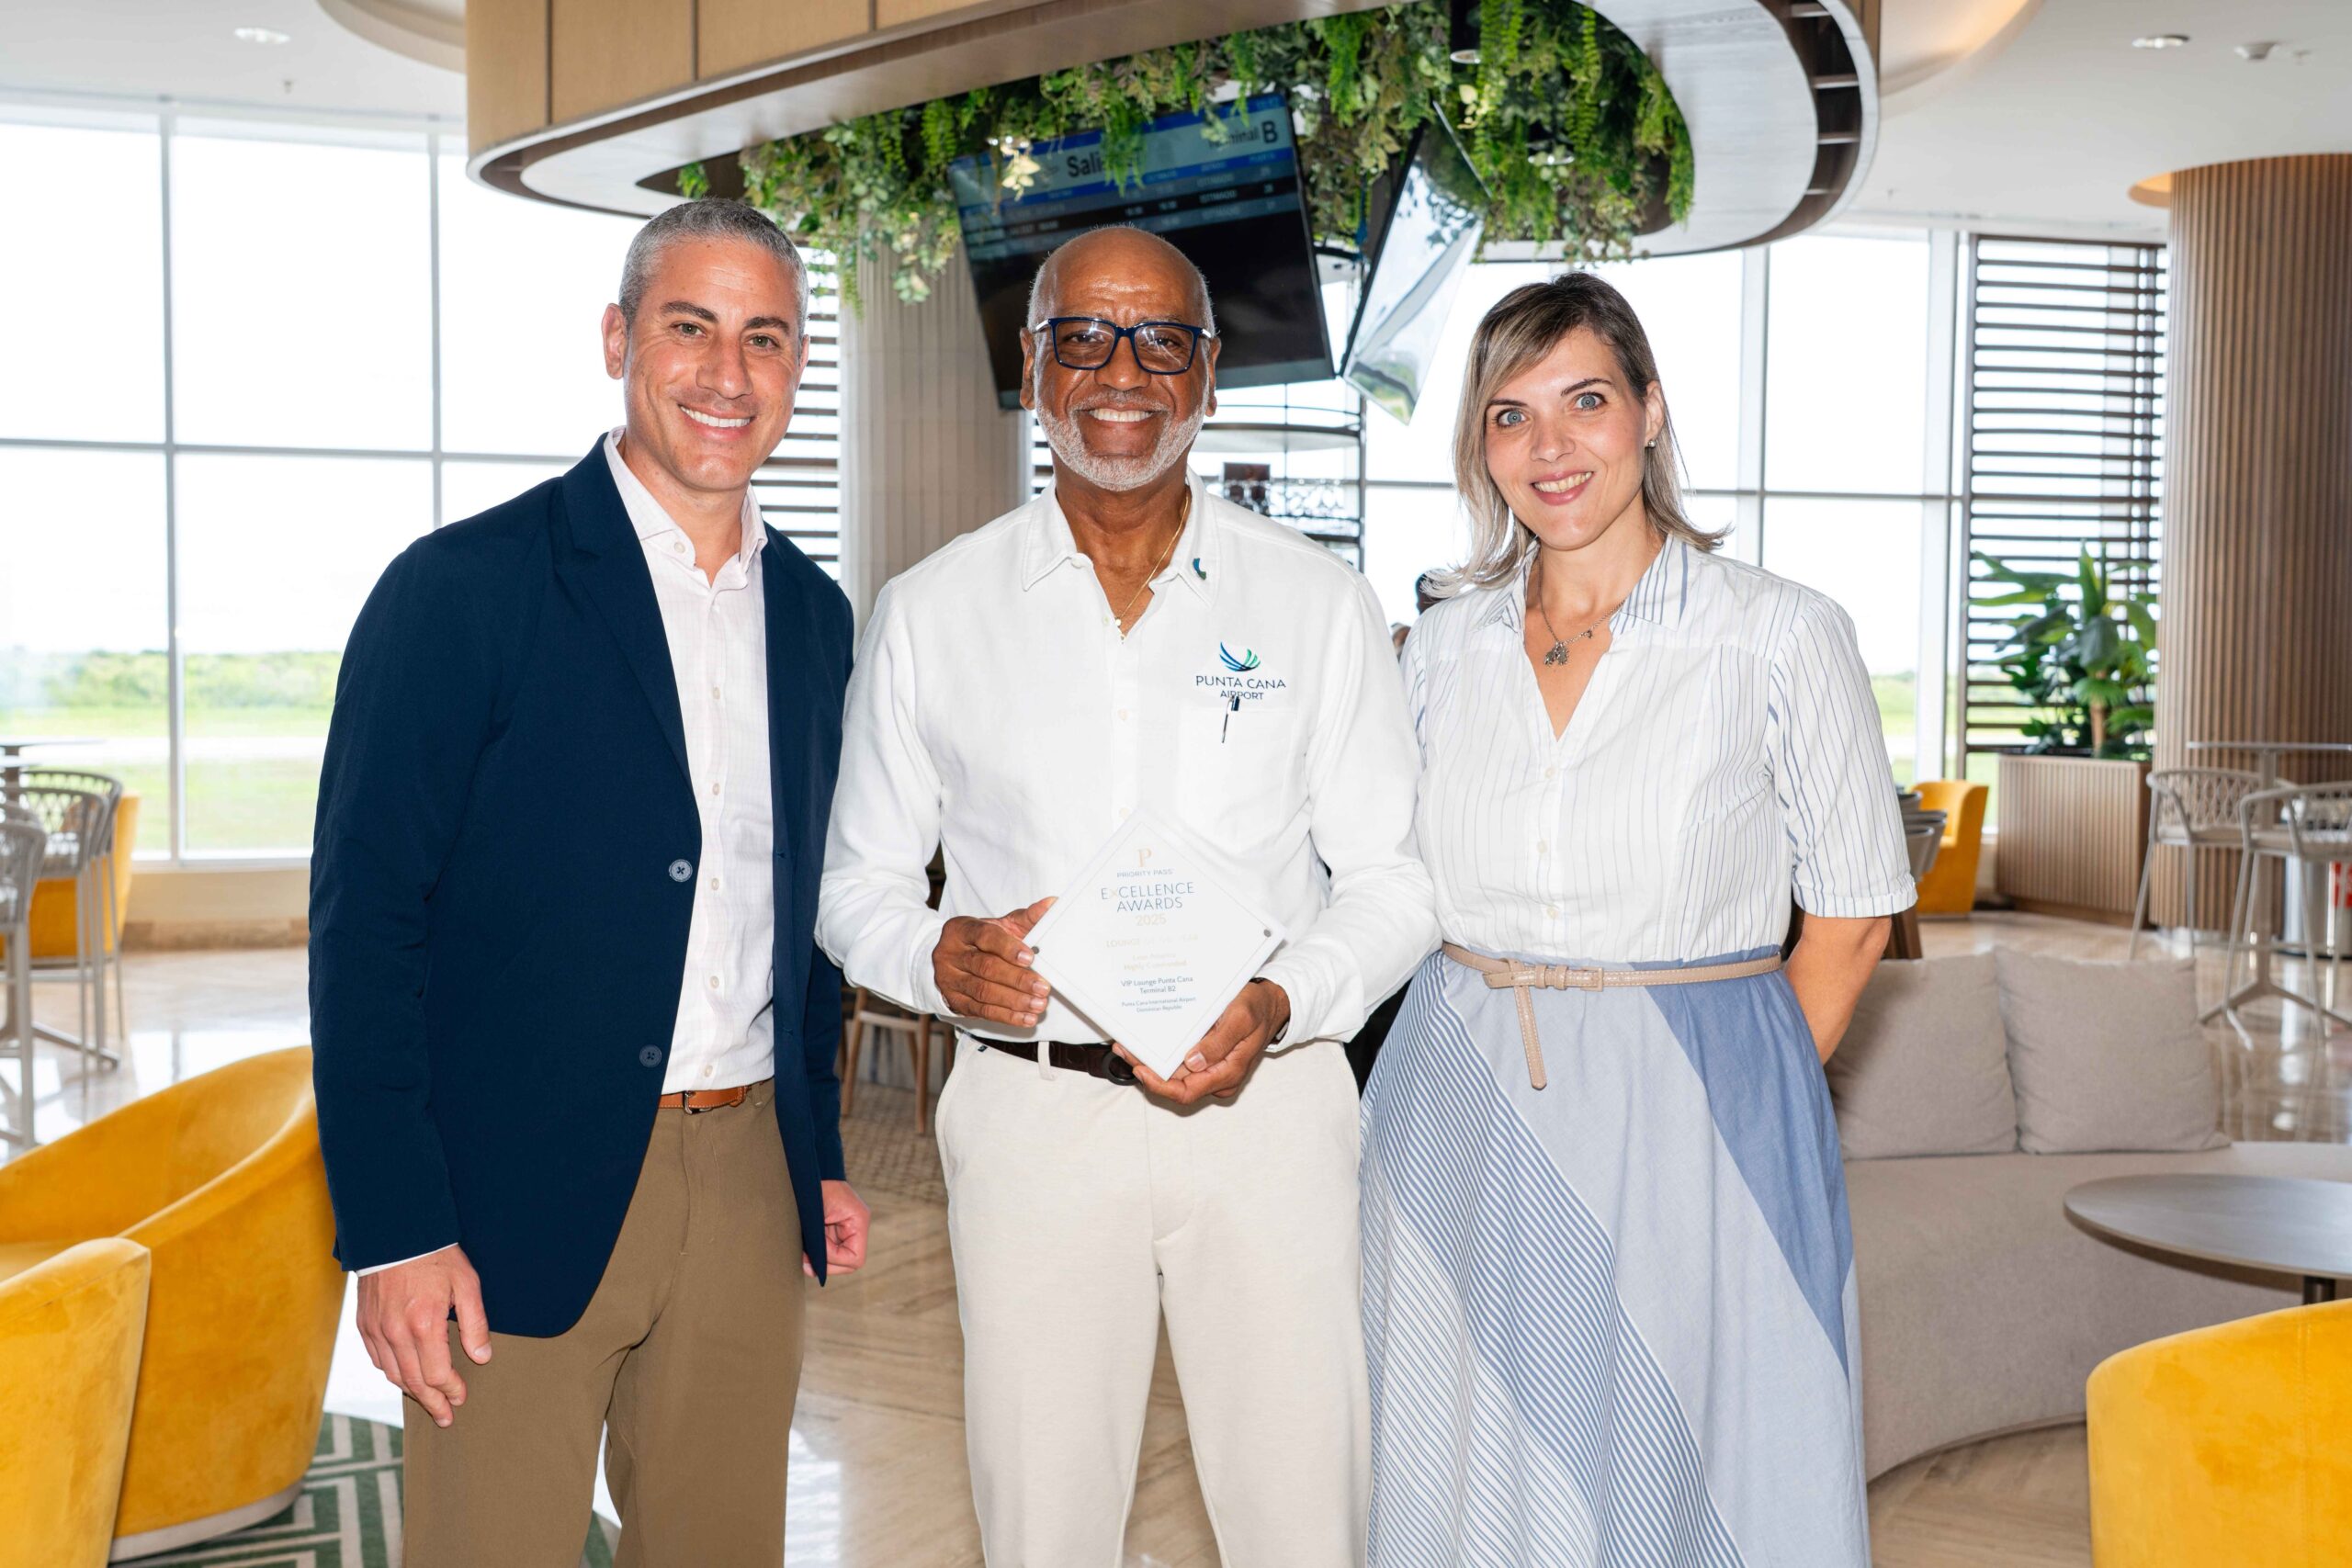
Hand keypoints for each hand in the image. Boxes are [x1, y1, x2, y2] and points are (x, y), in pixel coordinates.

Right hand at [356, 1245, 490, 1427]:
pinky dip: (393, 1373)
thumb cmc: (436, 1256)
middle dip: (432, 1403)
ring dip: (412, 1392)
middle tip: (445, 1417)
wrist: (395, 1233)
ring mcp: (376, 1330)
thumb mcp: (467, 1284)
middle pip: (414, 1382)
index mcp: (424, 1324)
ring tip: (428, 1402)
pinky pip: (378, 1359)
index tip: (461, 1397)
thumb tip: (482, 1356)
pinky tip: (405, 1377)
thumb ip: (475, 1324)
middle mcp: (396, 1333)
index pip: (437, 1375)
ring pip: (393, 1374)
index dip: (450, 1390)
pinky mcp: (364, 1324)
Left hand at [804, 1179, 871, 1276]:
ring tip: (803, 1258)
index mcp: (858, 1221)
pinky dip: (819, 1252)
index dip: (835, 1260)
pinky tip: (806, 1250)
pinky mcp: (837, 1227)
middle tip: (805, 1263)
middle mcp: (857, 1226)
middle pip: (849, 1263)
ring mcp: (848, 1228)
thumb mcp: (816, 1215)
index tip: (816, 1250)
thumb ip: (819, 1240)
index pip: (855, 1258)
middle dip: (827, 1265)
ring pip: (839, 1258)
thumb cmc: (813, 1186)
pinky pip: (832, 1248)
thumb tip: (815, 1264)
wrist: (809, 1169)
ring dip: (821, 1260)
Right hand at [931, 898, 1054, 1028]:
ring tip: (1037, 1004)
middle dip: (1017, 979)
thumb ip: (1026, 917)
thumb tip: (1052, 904)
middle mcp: (950, 953)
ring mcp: (949, 979)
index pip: (985, 936)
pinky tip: (1026, 1017)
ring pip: (983, 992)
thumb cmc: (981, 941)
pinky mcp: (955, 1001)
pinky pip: (982, 1011)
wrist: (953, 960)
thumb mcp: (1000, 925)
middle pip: (986, 967)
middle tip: (1042, 987)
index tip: (1030, 957)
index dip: (1008, 947)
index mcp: (961, 929)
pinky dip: (1007, 1016)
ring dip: (1014, 1000)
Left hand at [1115, 980, 1289, 1106]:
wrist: (1271, 1004)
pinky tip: (1147, 1041)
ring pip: (1174, 1075)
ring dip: (1151, 1062)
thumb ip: (1219, 1042)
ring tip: (1128, 1044)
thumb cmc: (1258, 1009)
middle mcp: (1217, 1078)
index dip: (1159, 1085)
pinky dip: (1161, 1055)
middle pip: (1175, 1085)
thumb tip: (1193, 1062)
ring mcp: (1211, 1071)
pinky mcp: (1206, 1060)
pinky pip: (1179, 1064)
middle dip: (1147, 1070)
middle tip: (1125, 1049)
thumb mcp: (1241, 1018)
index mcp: (1227, 1073)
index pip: (1186, 1092)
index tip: (1140, 1068)